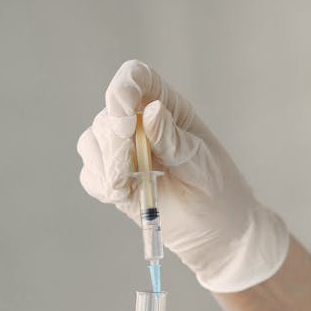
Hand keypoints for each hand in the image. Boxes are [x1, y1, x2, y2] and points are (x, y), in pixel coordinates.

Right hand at [77, 59, 290, 292]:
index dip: (124, 85)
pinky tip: (124, 194)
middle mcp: (140, 125)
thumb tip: (150, 111)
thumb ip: (173, 139)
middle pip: (108, 115)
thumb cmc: (219, 190)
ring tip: (130, 183)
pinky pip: (91, 174)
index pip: (136, 78)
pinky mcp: (114, 180)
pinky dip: (102, 183)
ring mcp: (123, 152)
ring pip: (92, 142)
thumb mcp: (201, 162)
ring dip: (106, 163)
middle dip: (114, 138)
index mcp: (167, 108)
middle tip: (132, 163)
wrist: (218, 232)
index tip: (124, 108)